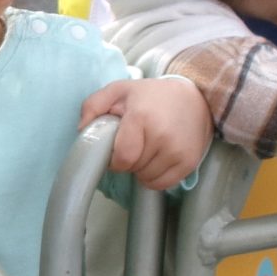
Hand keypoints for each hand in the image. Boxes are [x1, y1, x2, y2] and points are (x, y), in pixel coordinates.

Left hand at [81, 77, 213, 189]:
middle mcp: (162, 136)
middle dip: (127, 161)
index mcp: (141, 118)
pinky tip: (156, 160)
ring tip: (146, 150)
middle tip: (134, 144)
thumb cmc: (151, 96)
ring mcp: (178, 151)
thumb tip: (81, 130)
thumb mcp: (118, 90)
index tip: (114, 152)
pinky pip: (162, 184)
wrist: (195, 98)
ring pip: (146, 179)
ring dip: (140, 170)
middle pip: (133, 168)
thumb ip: (93, 105)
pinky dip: (154, 177)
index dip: (113, 160)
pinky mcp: (189, 162)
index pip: (121, 158)